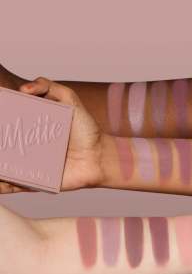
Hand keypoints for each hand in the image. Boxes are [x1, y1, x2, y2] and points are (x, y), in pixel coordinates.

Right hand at [0, 77, 104, 192]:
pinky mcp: (32, 181)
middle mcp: (22, 145)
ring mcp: (25, 164)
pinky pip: (9, 186)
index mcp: (26, 125)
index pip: (2, 122)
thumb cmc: (85, 129)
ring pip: (0, 167)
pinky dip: (0, 186)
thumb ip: (48, 86)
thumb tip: (24, 89)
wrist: (99, 157)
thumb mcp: (69, 100)